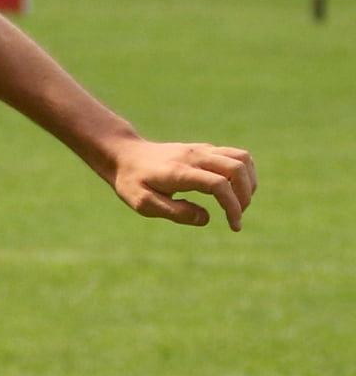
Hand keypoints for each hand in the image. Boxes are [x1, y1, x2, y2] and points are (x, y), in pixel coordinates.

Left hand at [108, 138, 256, 231]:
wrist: (125, 154)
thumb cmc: (132, 182)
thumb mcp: (143, 204)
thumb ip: (174, 212)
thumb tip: (205, 218)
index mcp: (180, 172)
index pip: (218, 185)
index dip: (232, 206)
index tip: (234, 225)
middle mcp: (195, 156)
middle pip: (237, 167)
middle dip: (245, 195)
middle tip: (238, 215)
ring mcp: (202, 149)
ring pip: (241, 157)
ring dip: (249, 181)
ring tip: (240, 202)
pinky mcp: (204, 149)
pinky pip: (235, 155)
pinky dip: (243, 172)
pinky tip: (234, 190)